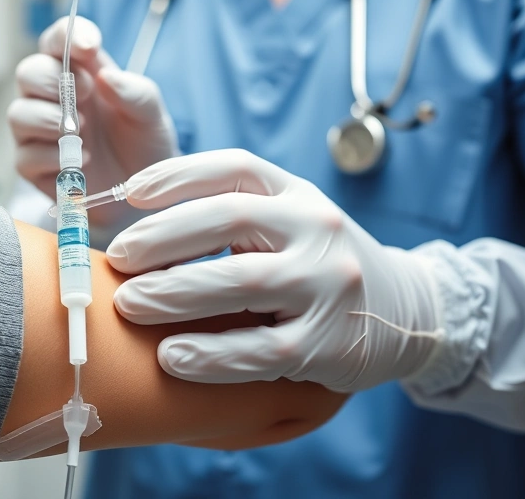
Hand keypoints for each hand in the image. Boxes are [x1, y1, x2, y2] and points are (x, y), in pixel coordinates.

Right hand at [8, 17, 179, 231]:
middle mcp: (53, 97)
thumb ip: (134, 92)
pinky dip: (53, 156)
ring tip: (80, 132)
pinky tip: (83, 161)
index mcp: (81, 72)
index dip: (67, 35)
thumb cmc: (143, 144)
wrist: (144, 192)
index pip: (59, 39)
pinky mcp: (34, 165)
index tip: (89, 47)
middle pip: (28, 72)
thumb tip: (107, 77)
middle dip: (53, 81)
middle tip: (88, 97)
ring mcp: (39, 131)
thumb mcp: (151, 114)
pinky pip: (26, 155)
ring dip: (48, 119)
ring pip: (18, 113)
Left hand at [106, 150, 443, 392]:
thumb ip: (231, 215)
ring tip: (129, 304)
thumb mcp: (289, 223)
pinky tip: (170, 356)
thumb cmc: (317, 263)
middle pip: (231, 219)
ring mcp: (327, 286)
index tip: (129, 192)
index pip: (236, 168)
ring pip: (241, 284)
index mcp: (299, 194)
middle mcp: (318, 230)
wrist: (406, 312)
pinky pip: (259, 351)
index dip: (178, 175)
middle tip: (118, 257)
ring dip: (176, 293)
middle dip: (164, 237)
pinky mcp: (329, 346)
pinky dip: (209, 355)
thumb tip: (134, 221)